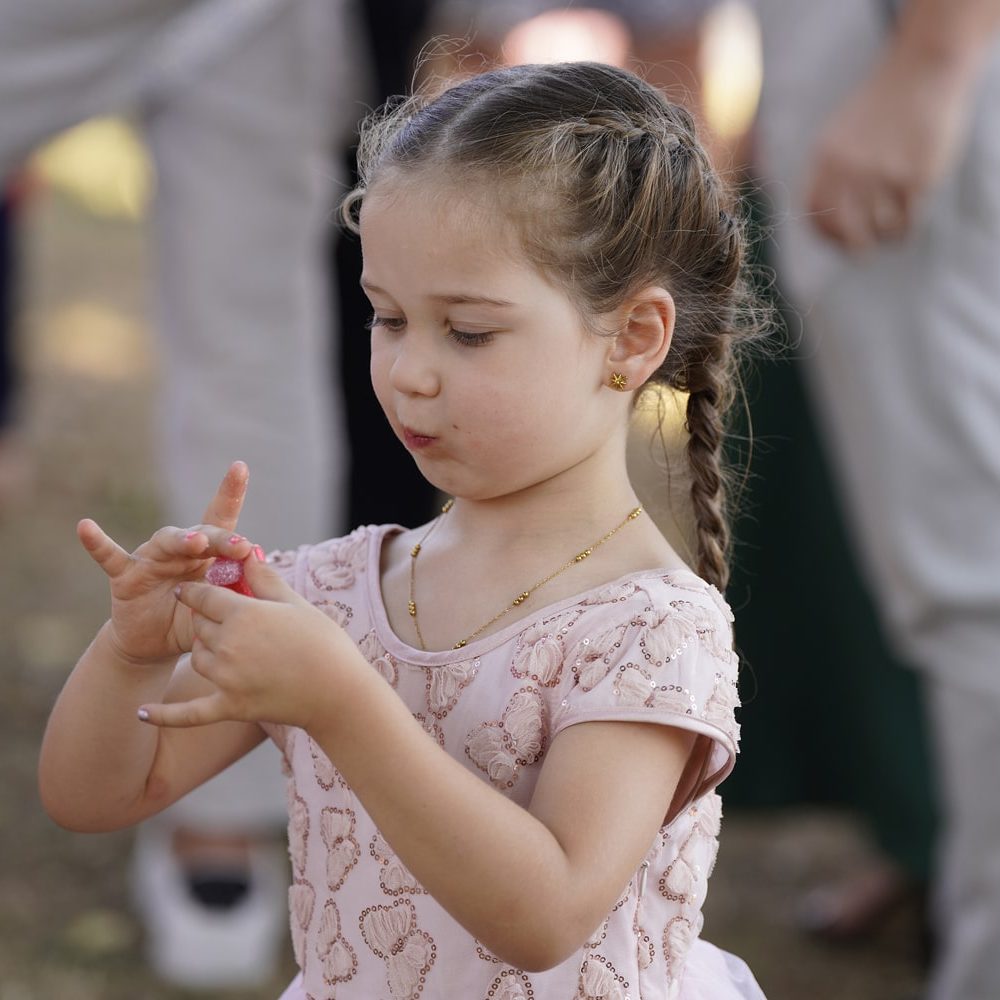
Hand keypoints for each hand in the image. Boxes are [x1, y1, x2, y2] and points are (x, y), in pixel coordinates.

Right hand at [78, 462, 254, 664]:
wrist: (155, 644)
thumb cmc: (192, 620)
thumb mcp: (218, 609)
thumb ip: (234, 595)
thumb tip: (259, 581)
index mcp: (207, 555)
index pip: (222, 520)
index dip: (230, 494)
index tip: (240, 467)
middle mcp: (180, 550)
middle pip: (201, 534)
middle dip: (221, 539)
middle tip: (241, 545)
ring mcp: (151, 559)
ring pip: (167, 542)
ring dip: (183, 540)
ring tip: (197, 542)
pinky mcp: (126, 576)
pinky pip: (110, 557)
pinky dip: (98, 543)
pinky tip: (85, 527)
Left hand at [137, 552, 359, 730]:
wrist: (338, 693)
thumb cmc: (324, 642)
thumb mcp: (295, 603)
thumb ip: (265, 578)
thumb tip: (246, 553)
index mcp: (242, 614)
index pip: (205, 596)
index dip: (199, 591)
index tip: (192, 589)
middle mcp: (227, 645)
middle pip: (199, 626)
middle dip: (206, 619)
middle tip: (221, 618)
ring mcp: (226, 679)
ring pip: (197, 657)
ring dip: (203, 650)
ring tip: (220, 646)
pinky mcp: (230, 707)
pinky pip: (187, 713)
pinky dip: (163, 715)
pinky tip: (141, 713)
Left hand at [805, 39, 976, 249]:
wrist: (923, 70)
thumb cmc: (880, 104)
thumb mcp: (838, 132)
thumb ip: (827, 170)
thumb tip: (819, 215)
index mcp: (826, 158)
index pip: (814, 211)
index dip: (823, 232)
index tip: (835, 236)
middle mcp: (851, 169)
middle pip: (844, 229)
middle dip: (852, 245)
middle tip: (862, 246)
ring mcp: (885, 173)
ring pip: (878, 229)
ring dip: (883, 236)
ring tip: (889, 228)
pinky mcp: (917, 176)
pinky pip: (906, 220)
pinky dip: (904, 227)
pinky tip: (906, 217)